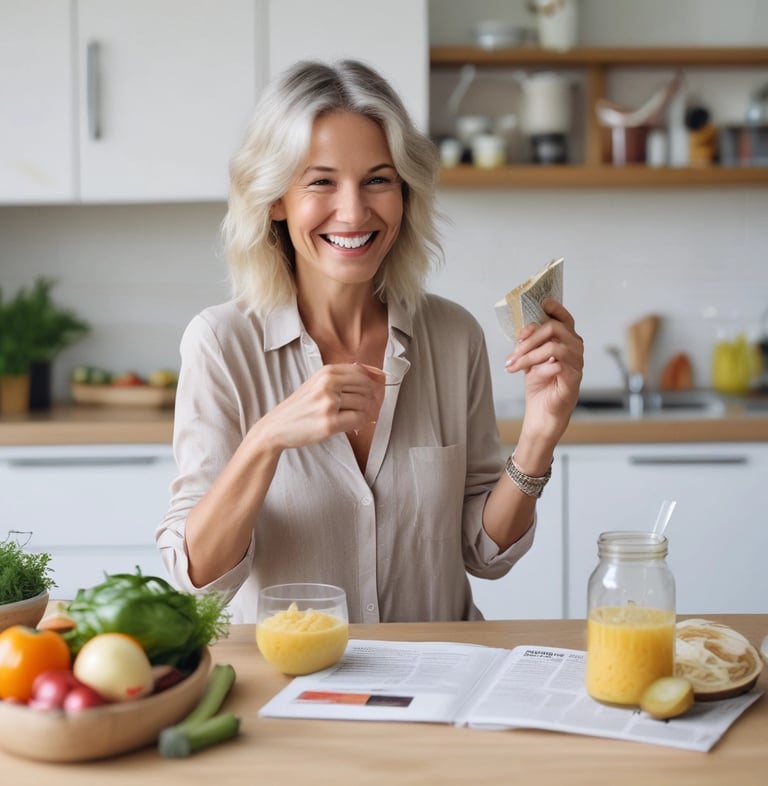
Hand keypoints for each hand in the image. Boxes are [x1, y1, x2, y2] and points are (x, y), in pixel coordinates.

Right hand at [256, 363, 384, 450]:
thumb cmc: (300, 406)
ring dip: (365, 412)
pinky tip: (353, 425)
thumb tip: (376, 374)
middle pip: (366, 387)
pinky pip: (358, 420)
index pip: (361, 372)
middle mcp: (328, 384)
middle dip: (370, 398)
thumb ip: (342, 377)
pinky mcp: (330, 423)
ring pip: (364, 404)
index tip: (374, 390)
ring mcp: (329, 403)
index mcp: (326, 372)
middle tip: (364, 407)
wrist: (277, 426)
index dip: (372, 382)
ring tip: (355, 417)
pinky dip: (360, 423)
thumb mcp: (317, 383)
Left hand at [504, 299, 582, 444]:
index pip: (564, 318)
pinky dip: (540, 367)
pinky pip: (558, 364)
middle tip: (513, 352)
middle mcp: (575, 349)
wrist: (541, 413)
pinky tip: (529, 374)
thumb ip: (530, 343)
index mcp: (566, 341)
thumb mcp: (531, 359)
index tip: (541, 303)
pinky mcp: (573, 379)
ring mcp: (577, 364)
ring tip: (514, 365)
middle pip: (554, 328)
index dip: (554, 308)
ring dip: (529, 354)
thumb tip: (523, 330)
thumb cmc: (540, 385)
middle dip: (529, 337)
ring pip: (553, 346)